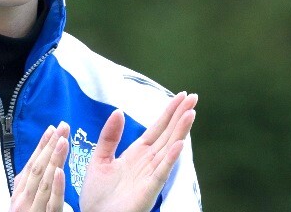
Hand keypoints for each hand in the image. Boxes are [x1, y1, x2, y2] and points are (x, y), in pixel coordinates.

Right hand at [9, 121, 69, 211]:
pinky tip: (59, 171)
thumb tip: (37, 162)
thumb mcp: (23, 202)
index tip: (54, 128)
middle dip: (51, 145)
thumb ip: (28, 185)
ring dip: (53, 158)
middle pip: (38, 166)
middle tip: (63, 126)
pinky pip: (50, 201)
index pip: (33, 162)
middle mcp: (23, 197)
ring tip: (63, 140)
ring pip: (44, 179)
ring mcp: (31, 208)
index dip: (43, 145)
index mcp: (20, 191)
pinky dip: (54, 185)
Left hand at [80, 92, 197, 211]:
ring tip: (191, 113)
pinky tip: (180, 144)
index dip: (169, 112)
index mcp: (137, 153)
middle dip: (180, 116)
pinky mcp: (149, 190)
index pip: (157, 129)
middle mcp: (148, 162)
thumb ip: (110, 136)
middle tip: (194, 96)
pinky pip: (162, 171)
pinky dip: (171, 158)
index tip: (182, 95)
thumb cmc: (97, 194)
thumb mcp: (99, 158)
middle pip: (168, 134)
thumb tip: (118, 111)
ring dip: (180, 131)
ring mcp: (150, 175)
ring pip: (169, 149)